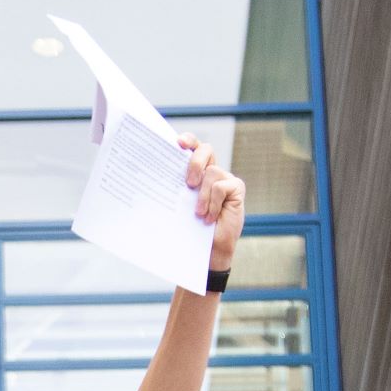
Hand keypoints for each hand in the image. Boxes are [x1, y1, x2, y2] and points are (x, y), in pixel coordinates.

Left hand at [177, 132, 247, 273]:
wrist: (208, 250)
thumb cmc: (190, 227)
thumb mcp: (179, 205)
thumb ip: (175, 188)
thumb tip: (154, 176)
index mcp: (195, 171)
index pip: (193, 147)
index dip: (188, 140)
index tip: (178, 143)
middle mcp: (211, 171)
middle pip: (205, 150)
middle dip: (195, 163)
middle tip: (188, 184)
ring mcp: (225, 179)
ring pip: (212, 173)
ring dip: (202, 196)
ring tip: (198, 214)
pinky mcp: (236, 188)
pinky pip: (222, 187)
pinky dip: (213, 203)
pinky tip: (209, 218)